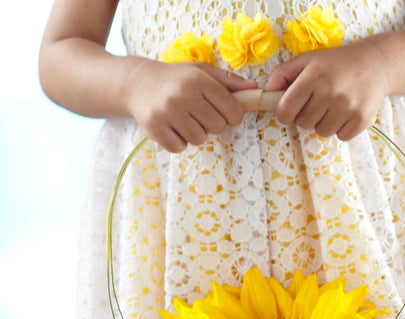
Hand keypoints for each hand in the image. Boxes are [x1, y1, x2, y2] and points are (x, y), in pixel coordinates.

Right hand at [125, 59, 257, 151]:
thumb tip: (254, 89)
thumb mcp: (202, 72)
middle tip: (200, 114)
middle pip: (218, 127)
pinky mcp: (154, 128)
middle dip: (213, 124)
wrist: (137, 83)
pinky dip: (179, 142)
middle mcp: (182, 95)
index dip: (233, 116)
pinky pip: (179, 147)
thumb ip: (229, 81)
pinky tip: (172, 128)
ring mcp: (167, 112)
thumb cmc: (177, 79)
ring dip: (196, 133)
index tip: (227, 114)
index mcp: (198, 79)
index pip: (232, 109)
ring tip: (185, 120)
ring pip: (199, 139)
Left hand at [263, 41, 389, 140]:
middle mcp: (331, 91)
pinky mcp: (362, 119)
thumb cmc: (335, 64)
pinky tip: (346, 112)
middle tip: (317, 102)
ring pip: (321, 132)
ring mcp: (348, 107)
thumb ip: (282, 74)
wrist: (375, 63)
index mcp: (313, 76)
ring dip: (324, 123)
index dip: (285, 113)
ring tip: (333, 106)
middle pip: (303, 124)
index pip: (285, 111)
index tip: (291, 108)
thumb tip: (265, 92)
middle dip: (306, 116)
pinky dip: (341, 128)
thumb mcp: (307, 61)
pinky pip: (340, 136)